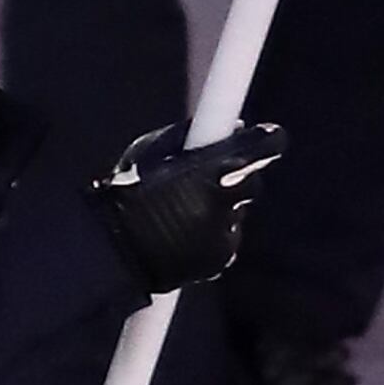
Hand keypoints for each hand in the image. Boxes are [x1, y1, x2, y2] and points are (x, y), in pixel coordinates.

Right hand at [87, 113, 284, 300]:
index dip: (263, 142)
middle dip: (233, 180)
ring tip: (179, 214)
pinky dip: (209, 236)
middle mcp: (229, 198)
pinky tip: (179, 236)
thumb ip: (195, 135)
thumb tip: (236, 126)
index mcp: (215, 164)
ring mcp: (226, 231)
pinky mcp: (222, 257)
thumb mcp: (154, 149)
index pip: (268, 144)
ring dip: (218, 211)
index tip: (262, 139)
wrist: (115, 249)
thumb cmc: (129, 191)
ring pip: (235, 213)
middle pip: (251, 182)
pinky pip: (224, 239)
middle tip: (202, 181)